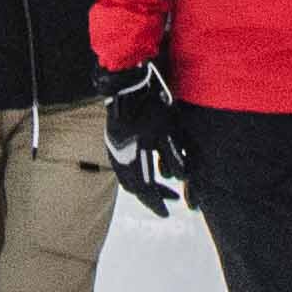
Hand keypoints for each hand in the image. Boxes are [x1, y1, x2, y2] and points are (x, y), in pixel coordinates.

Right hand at [100, 73, 186, 219]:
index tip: (167, 212)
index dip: (156, 202)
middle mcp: (118, 156)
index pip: (144, 189)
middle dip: (152, 195)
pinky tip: (148, 166)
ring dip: (144, 183)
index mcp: (131, 157)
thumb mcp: (168, 131)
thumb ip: (173, 157)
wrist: (128, 80)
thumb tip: (179, 179)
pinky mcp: (113, 138)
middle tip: (170, 198)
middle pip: (134, 186)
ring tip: (161, 183)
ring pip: (127, 176)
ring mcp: (113, 147)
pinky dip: (136, 171)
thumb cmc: (151, 104)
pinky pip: (123, 164)